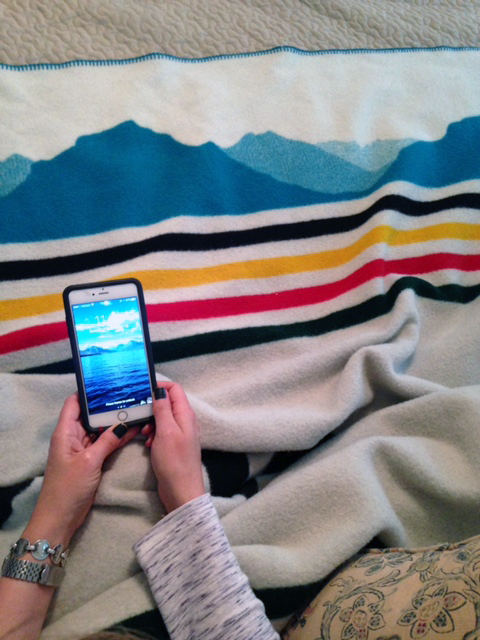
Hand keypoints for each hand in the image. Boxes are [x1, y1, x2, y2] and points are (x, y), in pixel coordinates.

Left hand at [25, 394, 139, 545]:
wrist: (61, 518)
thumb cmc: (69, 487)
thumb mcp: (90, 461)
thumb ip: (108, 440)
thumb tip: (126, 423)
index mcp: (65, 432)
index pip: (74, 403)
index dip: (88, 391)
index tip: (108, 382)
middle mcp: (73, 437)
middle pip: (90, 415)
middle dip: (108, 406)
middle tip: (129, 394)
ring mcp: (82, 449)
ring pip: (100, 429)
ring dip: (115, 423)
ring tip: (136, 409)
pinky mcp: (91, 460)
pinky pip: (105, 443)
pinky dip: (117, 438)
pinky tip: (133, 430)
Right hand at [141, 381, 205, 512]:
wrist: (181, 491)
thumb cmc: (174, 461)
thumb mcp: (166, 431)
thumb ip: (163, 409)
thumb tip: (160, 390)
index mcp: (186, 414)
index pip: (175, 389)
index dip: (160, 387)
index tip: (143, 392)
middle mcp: (185, 421)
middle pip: (167, 403)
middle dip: (152, 408)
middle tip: (142, 419)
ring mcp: (180, 433)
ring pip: (162, 418)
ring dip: (151, 423)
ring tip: (146, 434)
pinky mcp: (174, 445)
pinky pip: (162, 432)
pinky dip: (153, 434)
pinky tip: (148, 444)